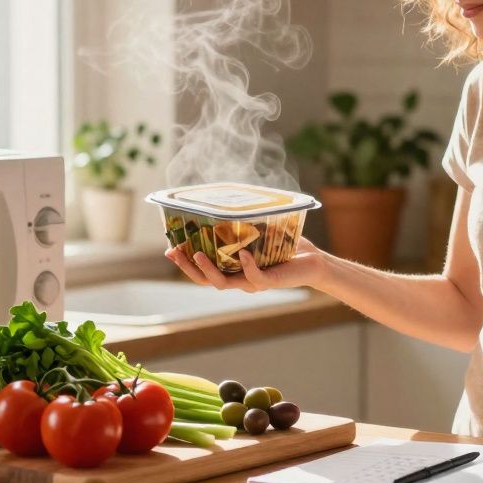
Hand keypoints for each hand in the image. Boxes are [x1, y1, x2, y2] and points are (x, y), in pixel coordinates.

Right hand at [165, 236, 326, 291]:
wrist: (312, 262)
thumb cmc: (285, 247)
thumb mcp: (260, 233)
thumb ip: (243, 224)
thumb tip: (226, 199)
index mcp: (233, 271)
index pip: (203, 272)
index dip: (185, 263)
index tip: (170, 249)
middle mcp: (239, 280)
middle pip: (206, 281)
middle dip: (187, 268)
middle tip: (173, 252)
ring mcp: (253, 282)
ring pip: (223, 283)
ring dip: (207, 269)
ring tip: (195, 254)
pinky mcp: (270, 281)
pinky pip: (254, 278)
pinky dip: (246, 266)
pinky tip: (242, 254)